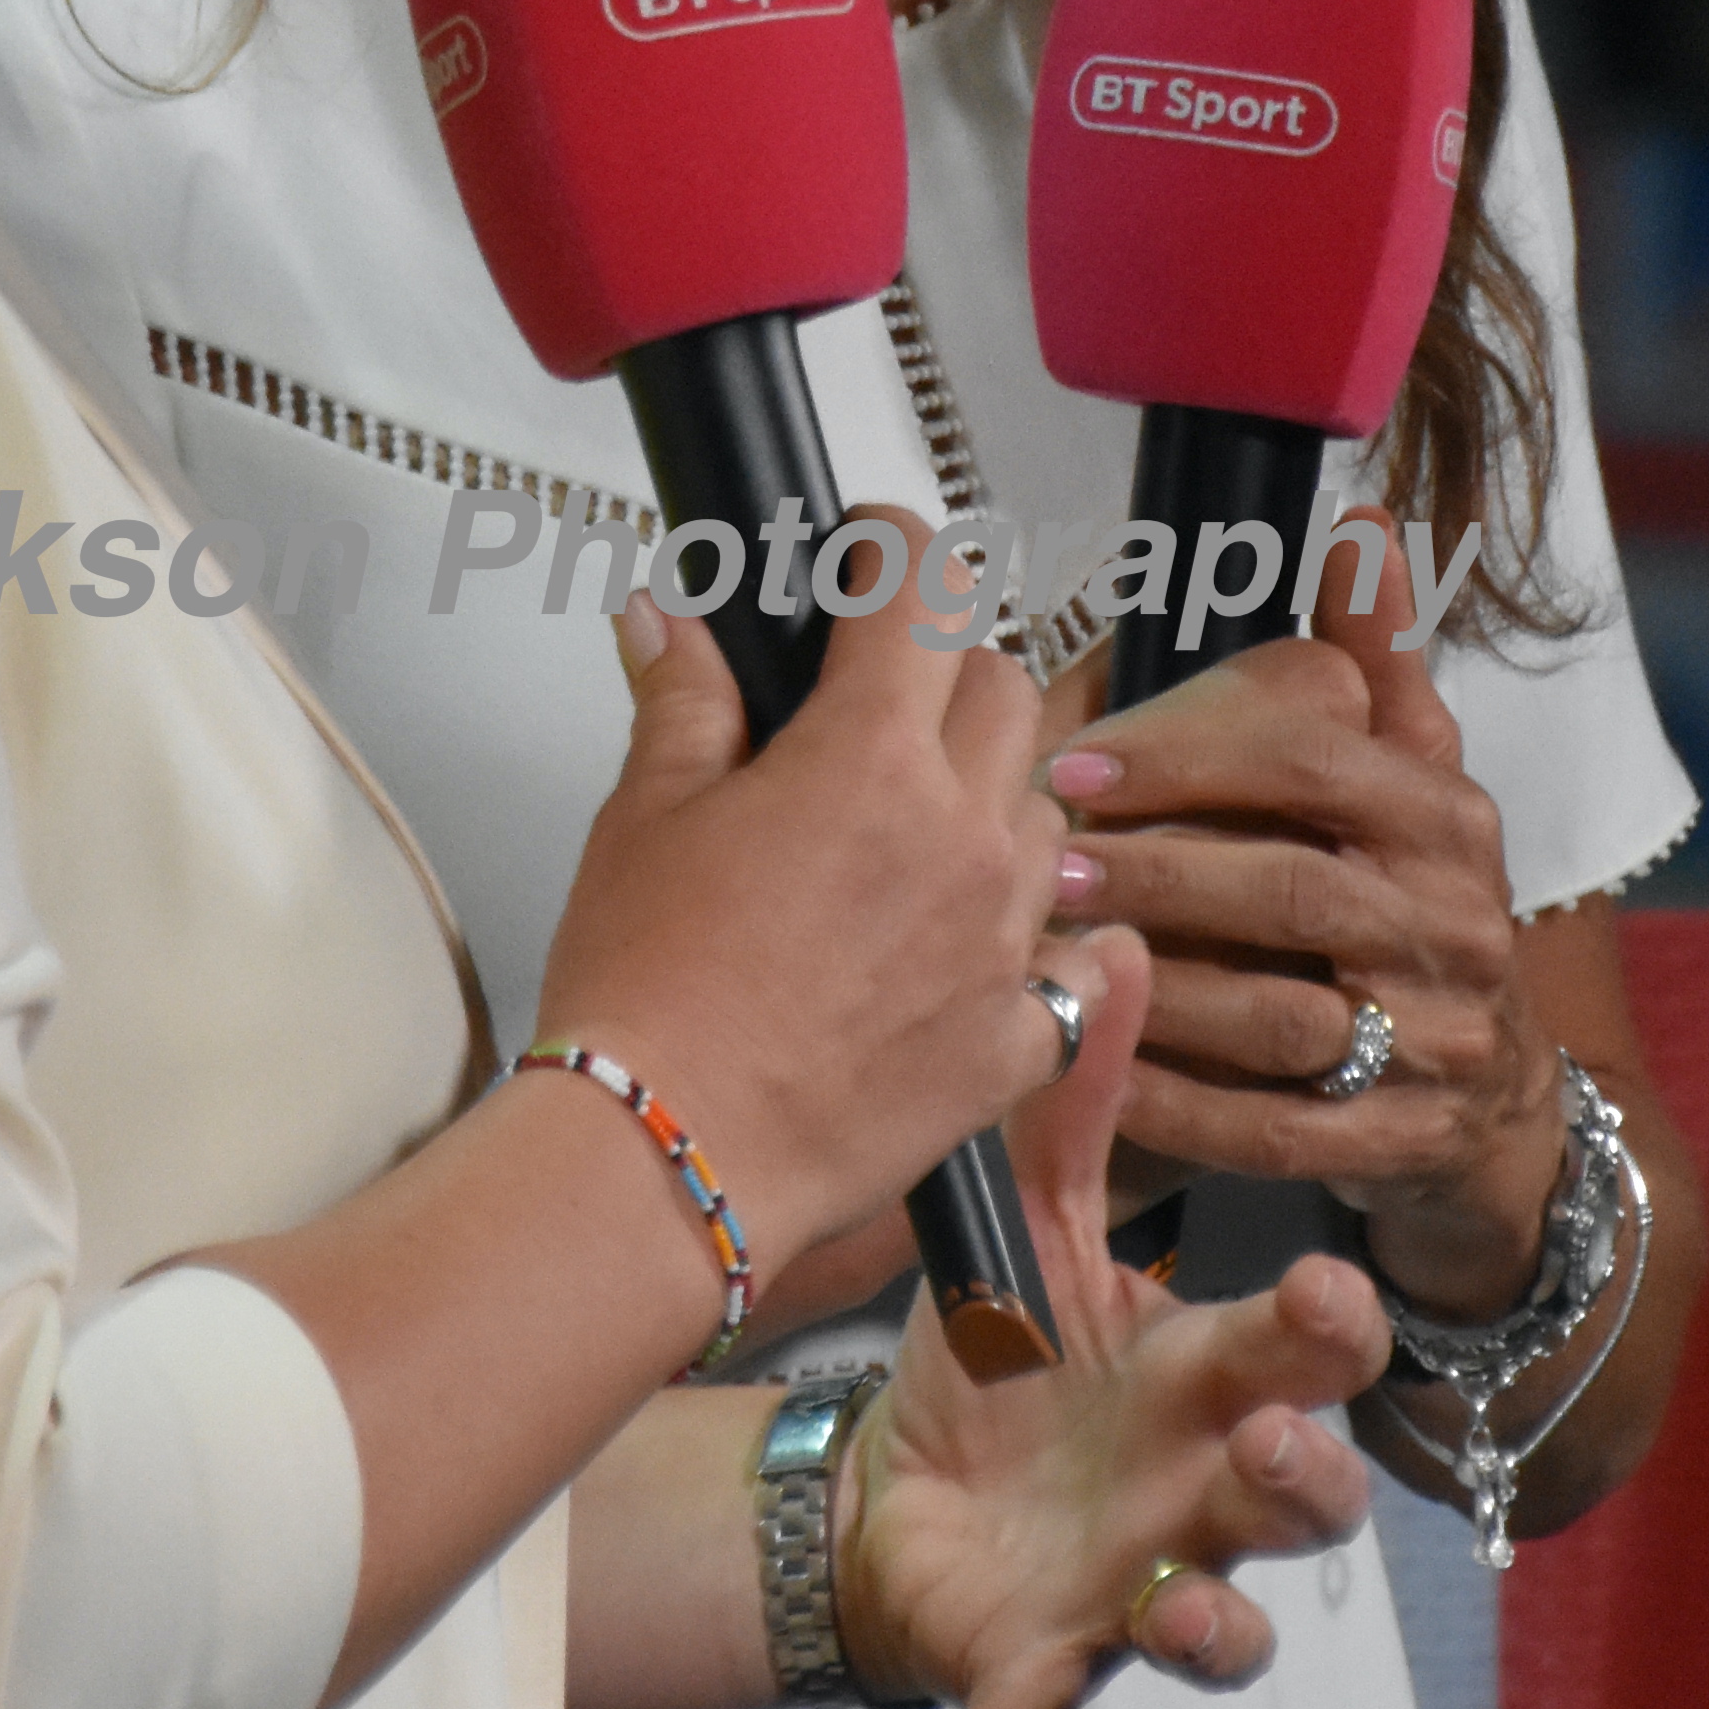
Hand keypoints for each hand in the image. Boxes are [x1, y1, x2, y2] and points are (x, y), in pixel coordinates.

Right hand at [527, 513, 1068, 1277]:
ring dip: (992, 801)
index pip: (918, 594)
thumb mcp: (643, 818)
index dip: (891, 551)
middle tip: (880, 698)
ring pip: (1044, 818)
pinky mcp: (1018, 1038)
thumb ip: (682, 702)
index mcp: (870, 757)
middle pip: (1004, 691)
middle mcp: (963, 834)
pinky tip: (963, 953)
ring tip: (914, 833)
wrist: (668, 1158)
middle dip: (946, 672)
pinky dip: (1025, 943)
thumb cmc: (646, 992)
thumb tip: (672, 622)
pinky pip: (1065, 962)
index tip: (870, 550)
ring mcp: (1004, 939)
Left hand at [833, 930, 1386, 1708]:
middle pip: (1302, 1499)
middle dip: (1303, 1479)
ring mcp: (1135, 1585)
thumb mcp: (1036, 1239)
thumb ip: (1080, 1113)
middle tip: (1264, 1448)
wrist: (900, 1495)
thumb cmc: (1005, 1361)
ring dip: (1212, 1623)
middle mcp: (1198, 1491)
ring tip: (1176, 1606)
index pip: (1301, 1351)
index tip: (1333, 1288)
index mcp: (1204, 1376)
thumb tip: (1120, 949)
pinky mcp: (1048, 1661)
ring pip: (1223, 1625)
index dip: (1328, 1329)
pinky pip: (1049, 1706)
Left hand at [1052, 520, 1566, 1316]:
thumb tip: (1362, 526)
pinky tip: (1090, 1062)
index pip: (1318, 766)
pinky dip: (1178, 1101)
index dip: (1191, 759)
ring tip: (1047, 957)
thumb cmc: (1411, 906)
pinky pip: (1274, 1130)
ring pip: (1281, 1018)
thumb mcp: (1416, 777)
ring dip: (1156, 990)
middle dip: (1156, 873)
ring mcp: (1441, 1046)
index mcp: (1450, 819)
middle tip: (1037, 859)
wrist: (1498, 1104)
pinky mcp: (1403, 1146)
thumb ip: (1376, 659)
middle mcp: (1459, 927)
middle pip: (1290, 893)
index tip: (1075, 760)